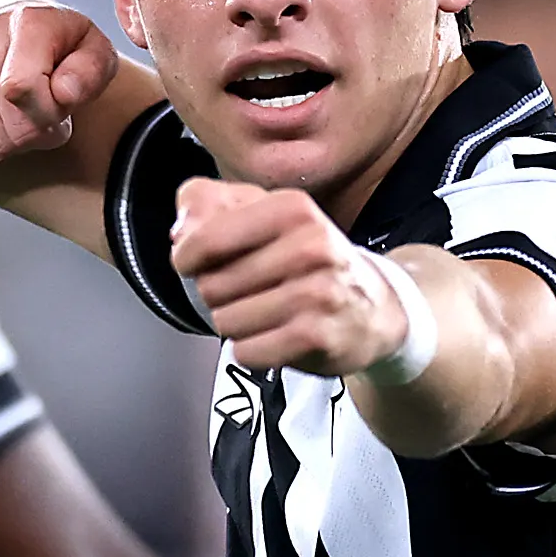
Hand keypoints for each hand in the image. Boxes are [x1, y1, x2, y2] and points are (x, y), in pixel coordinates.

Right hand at [0, 0, 117, 164]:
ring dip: (20, 141)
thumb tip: (65, 94)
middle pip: (14, 130)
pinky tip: (5, 118)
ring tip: (27, 111)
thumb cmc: (57, 41)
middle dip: (42, 132)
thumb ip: (92, 69)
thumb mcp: (91, 46)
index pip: (22, 90)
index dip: (53, 112)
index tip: (63, 100)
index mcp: (25, 22)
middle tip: (49, 109)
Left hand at [169, 178, 409, 376]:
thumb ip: (209, 205)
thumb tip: (179, 233)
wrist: (376, 307)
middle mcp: (311, 247)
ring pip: (226, 322)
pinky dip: (253, 350)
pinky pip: (247, 352)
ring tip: (268, 312)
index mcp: (292, 209)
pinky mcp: (317, 336)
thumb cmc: (309, 259)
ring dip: (237, 324)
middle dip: (220, 293)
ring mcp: (318, 293)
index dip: (188, 257)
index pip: (206, 239)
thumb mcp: (263, 213)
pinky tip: (277, 335)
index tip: (192, 262)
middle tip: (252, 289)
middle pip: (212, 285)